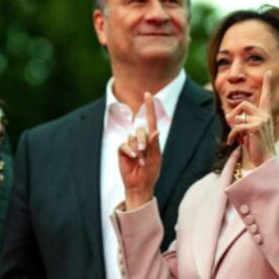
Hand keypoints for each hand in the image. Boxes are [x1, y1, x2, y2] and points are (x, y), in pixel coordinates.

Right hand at [119, 92, 161, 210]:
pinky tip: (132, 157)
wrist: (140, 184)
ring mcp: (131, 144)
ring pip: (132, 137)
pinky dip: (129, 150)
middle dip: (143, 141)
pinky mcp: (122, 151)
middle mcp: (141, 139)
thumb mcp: (156, 158)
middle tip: (144, 154)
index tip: (148, 94)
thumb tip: (156, 131)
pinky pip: (124, 144)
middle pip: (141, 129)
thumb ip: (154, 145)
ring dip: (137, 148)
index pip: (151, 120)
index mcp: (151, 140)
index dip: (149, 107)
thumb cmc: (151, 172)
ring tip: (140, 160)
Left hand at [226, 71, 276, 168]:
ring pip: (238, 116)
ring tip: (235, 138)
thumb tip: (227, 114)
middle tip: (232, 127)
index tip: (269, 72)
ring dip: (232, 128)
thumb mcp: (247, 131)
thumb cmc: (256, 147)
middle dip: (233, 114)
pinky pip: (237, 126)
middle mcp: (265, 115)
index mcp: (265, 115)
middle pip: (243, 104)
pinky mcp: (256, 127)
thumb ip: (239, 120)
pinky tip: (232, 142)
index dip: (267, 84)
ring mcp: (262, 120)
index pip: (266, 97)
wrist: (264, 161)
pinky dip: (231, 134)